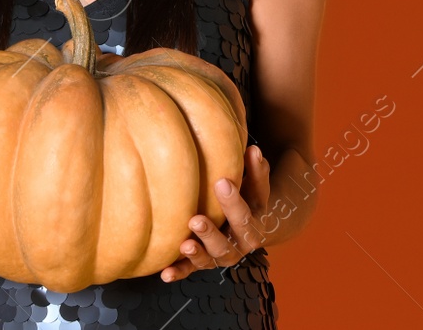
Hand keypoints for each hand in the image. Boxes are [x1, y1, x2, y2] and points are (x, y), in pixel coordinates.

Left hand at [160, 145, 270, 282]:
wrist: (249, 226)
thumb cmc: (249, 198)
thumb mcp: (256, 186)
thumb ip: (257, 170)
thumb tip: (254, 150)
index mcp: (253, 227)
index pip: (245, 216)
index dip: (233, 201)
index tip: (221, 182)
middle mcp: (238, 247)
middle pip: (226, 244)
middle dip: (211, 233)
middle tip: (195, 220)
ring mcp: (219, 257)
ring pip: (209, 260)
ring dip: (196, 254)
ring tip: (184, 245)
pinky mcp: (202, 263)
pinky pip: (190, 271)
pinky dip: (178, 273)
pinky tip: (165, 273)